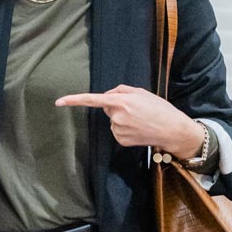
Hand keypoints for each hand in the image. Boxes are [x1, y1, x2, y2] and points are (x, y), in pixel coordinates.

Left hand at [55, 84, 205, 159]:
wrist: (172, 130)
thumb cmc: (159, 108)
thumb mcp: (141, 92)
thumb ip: (121, 90)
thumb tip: (108, 94)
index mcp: (120, 101)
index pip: (92, 100)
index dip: (74, 100)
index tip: (58, 102)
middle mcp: (116, 116)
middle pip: (107, 108)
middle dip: (117, 106)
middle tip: (136, 109)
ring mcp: (118, 130)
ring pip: (113, 120)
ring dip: (122, 118)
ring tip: (140, 119)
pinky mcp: (122, 140)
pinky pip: (117, 131)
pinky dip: (125, 129)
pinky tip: (138, 129)